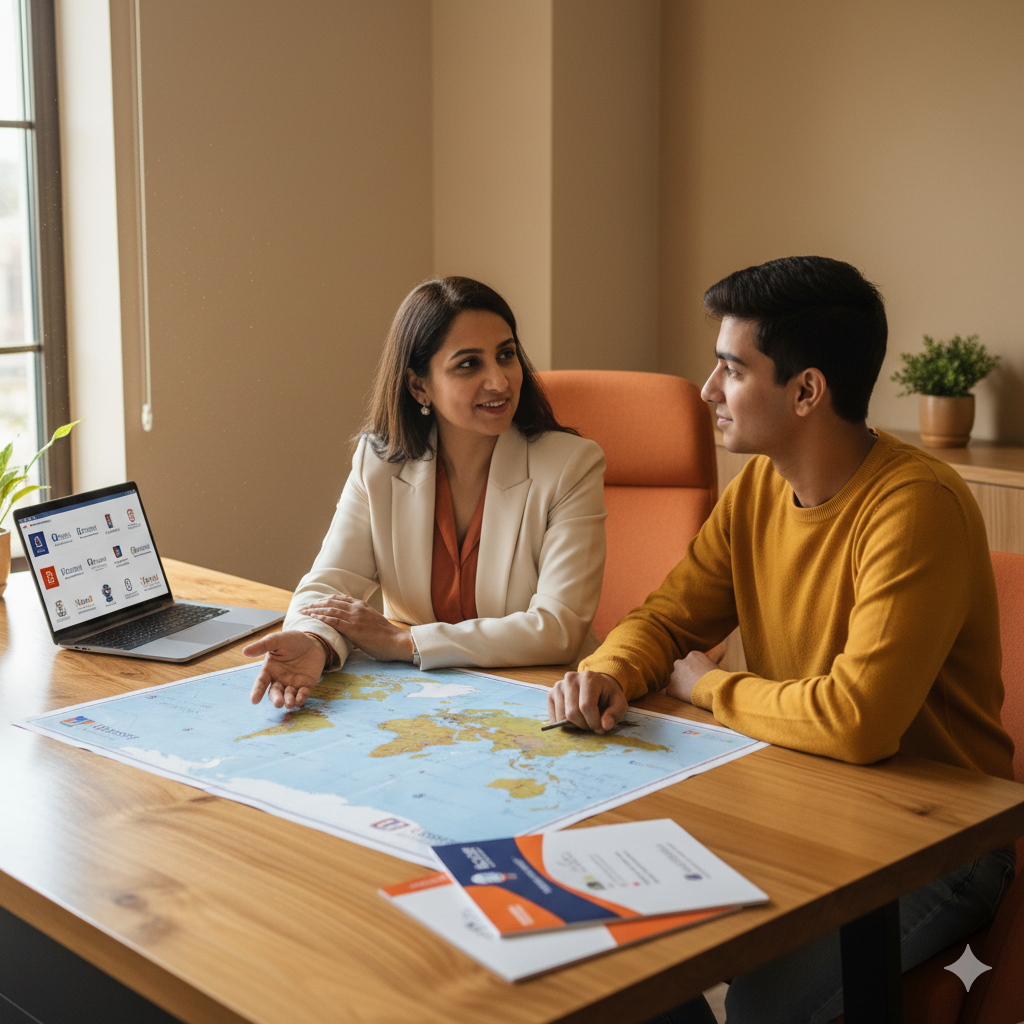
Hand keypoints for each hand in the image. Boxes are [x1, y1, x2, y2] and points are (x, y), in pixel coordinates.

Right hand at [245, 630, 327, 708]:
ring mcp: (292, 684)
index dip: (257, 692)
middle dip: (276, 699)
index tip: (254, 701)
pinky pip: (302, 695)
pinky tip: (299, 700)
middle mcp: (279, 680)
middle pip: (275, 693)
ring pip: (287, 697)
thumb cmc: (292, 640)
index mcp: (269, 670)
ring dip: (288, 701)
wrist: (312, 642)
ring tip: (289, 703)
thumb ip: (262, 646)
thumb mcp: (277, 640)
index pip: (261, 682)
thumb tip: (245, 651)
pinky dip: (301, 699)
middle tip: (278, 703)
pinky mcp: (306, 686)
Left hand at [299, 595, 413, 662]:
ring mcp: (355, 617)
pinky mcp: (353, 628)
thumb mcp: (372, 623)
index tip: (315, 602)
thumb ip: (360, 622)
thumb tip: (350, 632)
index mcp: (362, 605)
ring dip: (314, 610)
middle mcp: (357, 608)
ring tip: (304, 612)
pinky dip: (322, 618)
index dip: (325, 600)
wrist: (397, 641)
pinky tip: (313, 618)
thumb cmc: (387, 636)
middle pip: (331, 602)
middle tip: (304, 607)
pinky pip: (334, 621)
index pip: (339, 598)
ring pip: (330, 609)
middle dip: (315, 604)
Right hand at [548, 671, 627, 733]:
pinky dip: (564, 724)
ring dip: (575, 726)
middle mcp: (571, 678)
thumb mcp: (619, 704)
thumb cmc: (608, 695)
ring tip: (585, 720)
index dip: (594, 722)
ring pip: (562, 716)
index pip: (586, 706)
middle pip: (572, 713)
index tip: (601, 728)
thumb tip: (604, 726)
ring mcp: (559, 685)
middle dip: (584, 725)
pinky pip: (553, 717)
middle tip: (593, 725)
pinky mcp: (551, 693)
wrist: (597, 685)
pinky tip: (574, 720)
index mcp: (589, 678)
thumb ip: (614, 714)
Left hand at [664, 644, 726, 703]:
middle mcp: (680, 662)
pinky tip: (688, 698)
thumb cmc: (721, 679)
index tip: (700, 678)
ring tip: (692, 693)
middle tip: (694, 685)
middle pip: (680, 669)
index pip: (690, 662)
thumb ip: (712, 659)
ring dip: (681, 686)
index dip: (694, 671)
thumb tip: (721, 651)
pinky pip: (672, 692)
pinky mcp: (670, 688)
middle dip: (685, 676)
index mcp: (692, 655)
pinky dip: (678, 696)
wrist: (717, 690)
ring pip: (674, 680)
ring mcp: (674, 675)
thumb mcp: (716, 665)